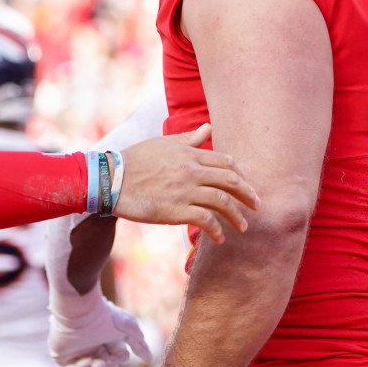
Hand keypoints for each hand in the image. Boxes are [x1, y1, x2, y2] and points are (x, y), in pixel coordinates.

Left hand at [49, 284, 151, 366]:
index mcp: (105, 338)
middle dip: (109, 366)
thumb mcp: (129, 328)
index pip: (115, 356)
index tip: (121, 353)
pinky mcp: (62, 355)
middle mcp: (91, 344)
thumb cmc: (105, 316)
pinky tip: (84, 361)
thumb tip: (149, 358)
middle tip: (108, 358)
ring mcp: (76, 350)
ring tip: (97, 362)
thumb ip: (139, 343)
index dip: (119, 358)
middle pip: (104, 365)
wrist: (80, 311)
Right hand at [116, 125, 257, 242]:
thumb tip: (207, 127)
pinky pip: (205, 221)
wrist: (110, 179)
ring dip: (237, 216)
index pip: (226, 162)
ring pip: (222, 202)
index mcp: (189, 153)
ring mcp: (185, 191)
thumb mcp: (163, 144)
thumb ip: (188, 138)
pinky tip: (219, 238)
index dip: (241, 175)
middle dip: (248, 195)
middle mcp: (191, 171)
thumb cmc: (134, 160)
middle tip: (257, 206)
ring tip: (243, 227)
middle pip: (231, 181)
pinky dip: (216, 231)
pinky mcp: (176, 210)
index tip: (246, 186)